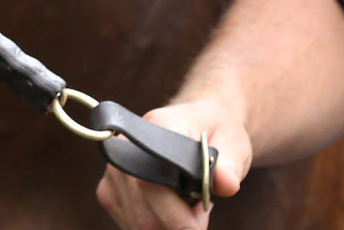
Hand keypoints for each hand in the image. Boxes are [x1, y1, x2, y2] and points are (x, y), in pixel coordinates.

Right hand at [94, 97, 249, 229]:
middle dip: (179, 225)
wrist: (197, 123)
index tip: (199, 223)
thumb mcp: (234, 143)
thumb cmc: (215, 133)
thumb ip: (230, 164)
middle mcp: (126, 147)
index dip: (175, 215)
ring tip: (191, 206)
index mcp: (157, 127)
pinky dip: (156, 224)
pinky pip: (131, 224)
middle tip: (202, 214)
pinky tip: (173, 207)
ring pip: (139, 224)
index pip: (153, 183)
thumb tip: (227, 183)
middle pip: (145, 213)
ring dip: (168, 226)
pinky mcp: (109, 189)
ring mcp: (114, 170)